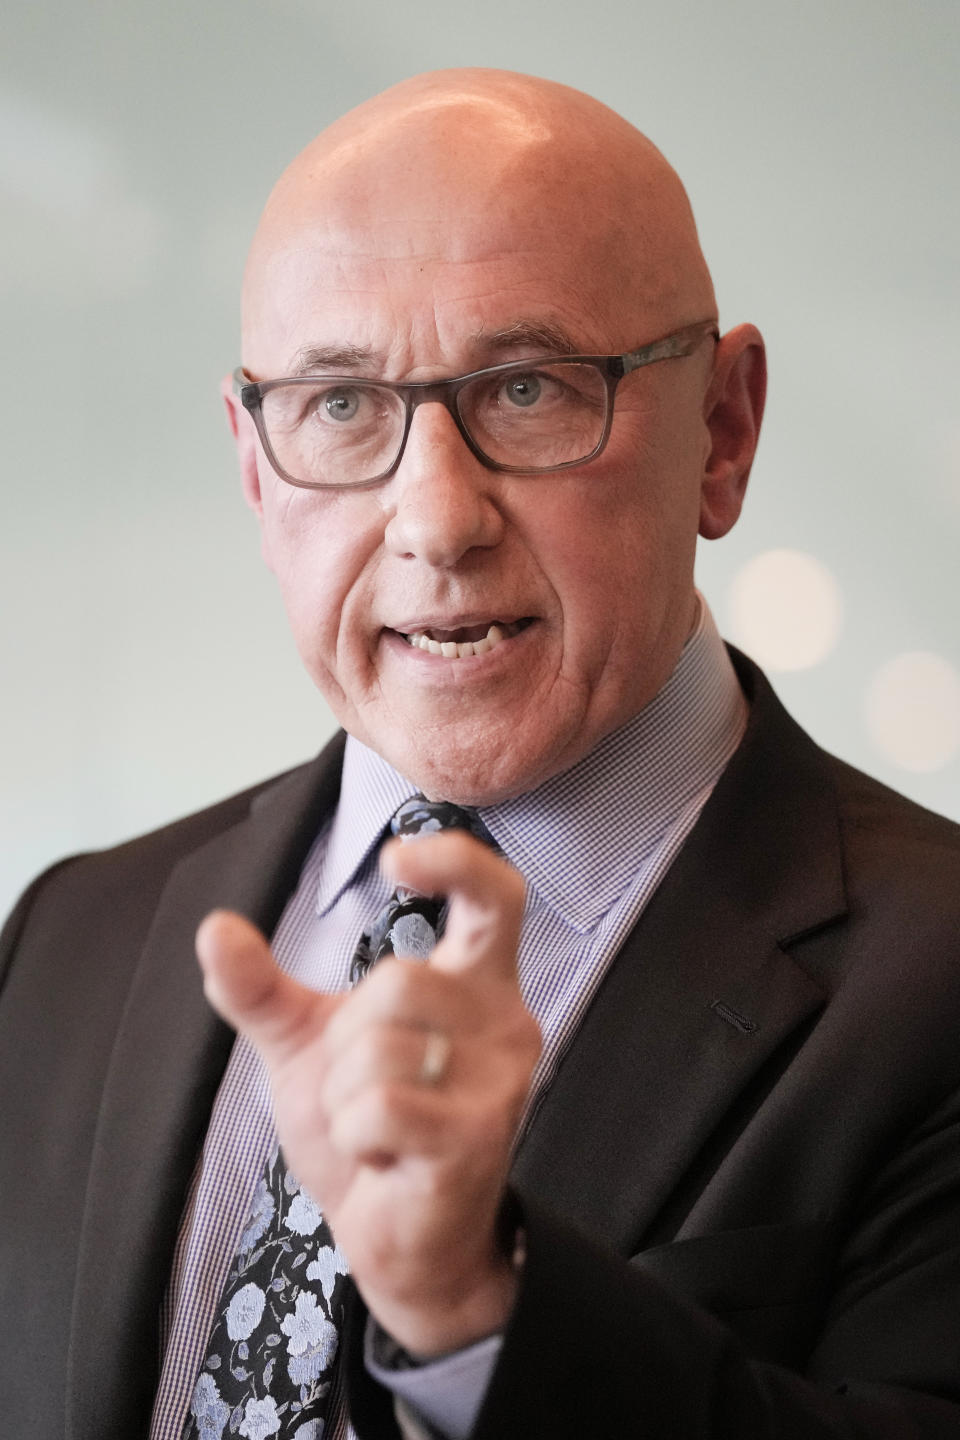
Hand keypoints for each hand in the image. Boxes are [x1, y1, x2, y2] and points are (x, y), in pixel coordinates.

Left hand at [196, 830, 540, 1355]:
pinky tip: (384, 1159)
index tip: (395, 862)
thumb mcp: (308, 1046)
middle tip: (366, 1086)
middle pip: (399, 980)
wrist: (399, 1240)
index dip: (455, 859)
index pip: (496, 894)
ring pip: (381, 1049)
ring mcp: (499, 1082)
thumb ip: (263, 988)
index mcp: (476, 983)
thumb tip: (214, 926)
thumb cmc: (371, 1130)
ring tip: (376, 1129)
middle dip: (348, 1040)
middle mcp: (506, 1021)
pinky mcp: (478, 1139)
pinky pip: (379, 1109)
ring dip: (347, 1099)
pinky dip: (355, 1138)